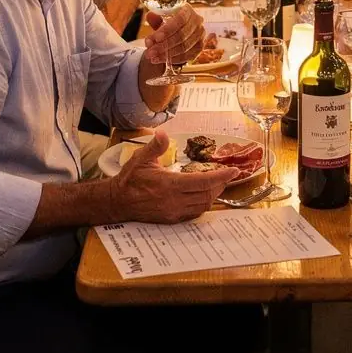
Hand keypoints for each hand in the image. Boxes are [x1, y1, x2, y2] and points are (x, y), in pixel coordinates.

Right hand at [110, 130, 230, 222]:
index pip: (203, 181)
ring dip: (213, 195)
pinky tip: (204, 196)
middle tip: (227, 176)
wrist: (117, 202)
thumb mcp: (141, 158)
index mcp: (169, 184)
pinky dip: (203, 204)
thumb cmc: (130, 179)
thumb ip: (155, 146)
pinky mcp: (171, 219)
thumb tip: (163, 133)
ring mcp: (174, 211)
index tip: (234, 171)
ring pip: (203, 205)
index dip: (221, 176)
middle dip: (220, 185)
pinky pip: (194, 213)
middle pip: (207, 194)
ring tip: (218, 184)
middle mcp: (174, 200)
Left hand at [142, 6, 204, 65]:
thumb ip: (155, 19)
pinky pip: (187, 56)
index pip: (180, 20)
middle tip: (149, 52)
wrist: (179, 31)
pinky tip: (161, 60)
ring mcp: (200, 35)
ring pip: (184, 47)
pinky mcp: (200, 47)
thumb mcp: (161, 19)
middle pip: (182, 35)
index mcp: (188, 10)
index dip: (168, 30)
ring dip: (166, 54)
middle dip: (164, 45)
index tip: (156, 38)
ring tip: (152, 57)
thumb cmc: (169, 23)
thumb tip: (150, 16)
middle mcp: (197, 21)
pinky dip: (173, 59)